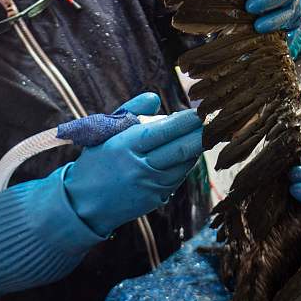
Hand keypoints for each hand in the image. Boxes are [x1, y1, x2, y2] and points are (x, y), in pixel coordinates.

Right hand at [64, 93, 203, 235]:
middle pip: (180, 149)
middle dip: (202, 134)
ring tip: (207, 134)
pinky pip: (178, 177)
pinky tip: (191, 152)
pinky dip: (187, 163)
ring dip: (197, 149)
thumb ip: (131, 112)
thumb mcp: (106, 133)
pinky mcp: (155, 199)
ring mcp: (149, 186)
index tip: (200, 111)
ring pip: (183, 165)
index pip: (164, 131)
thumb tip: (155, 98)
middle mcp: (139, 167)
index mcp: (125, 146)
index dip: (186, 121)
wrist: (83, 203)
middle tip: (216, 122)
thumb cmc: (95, 162)